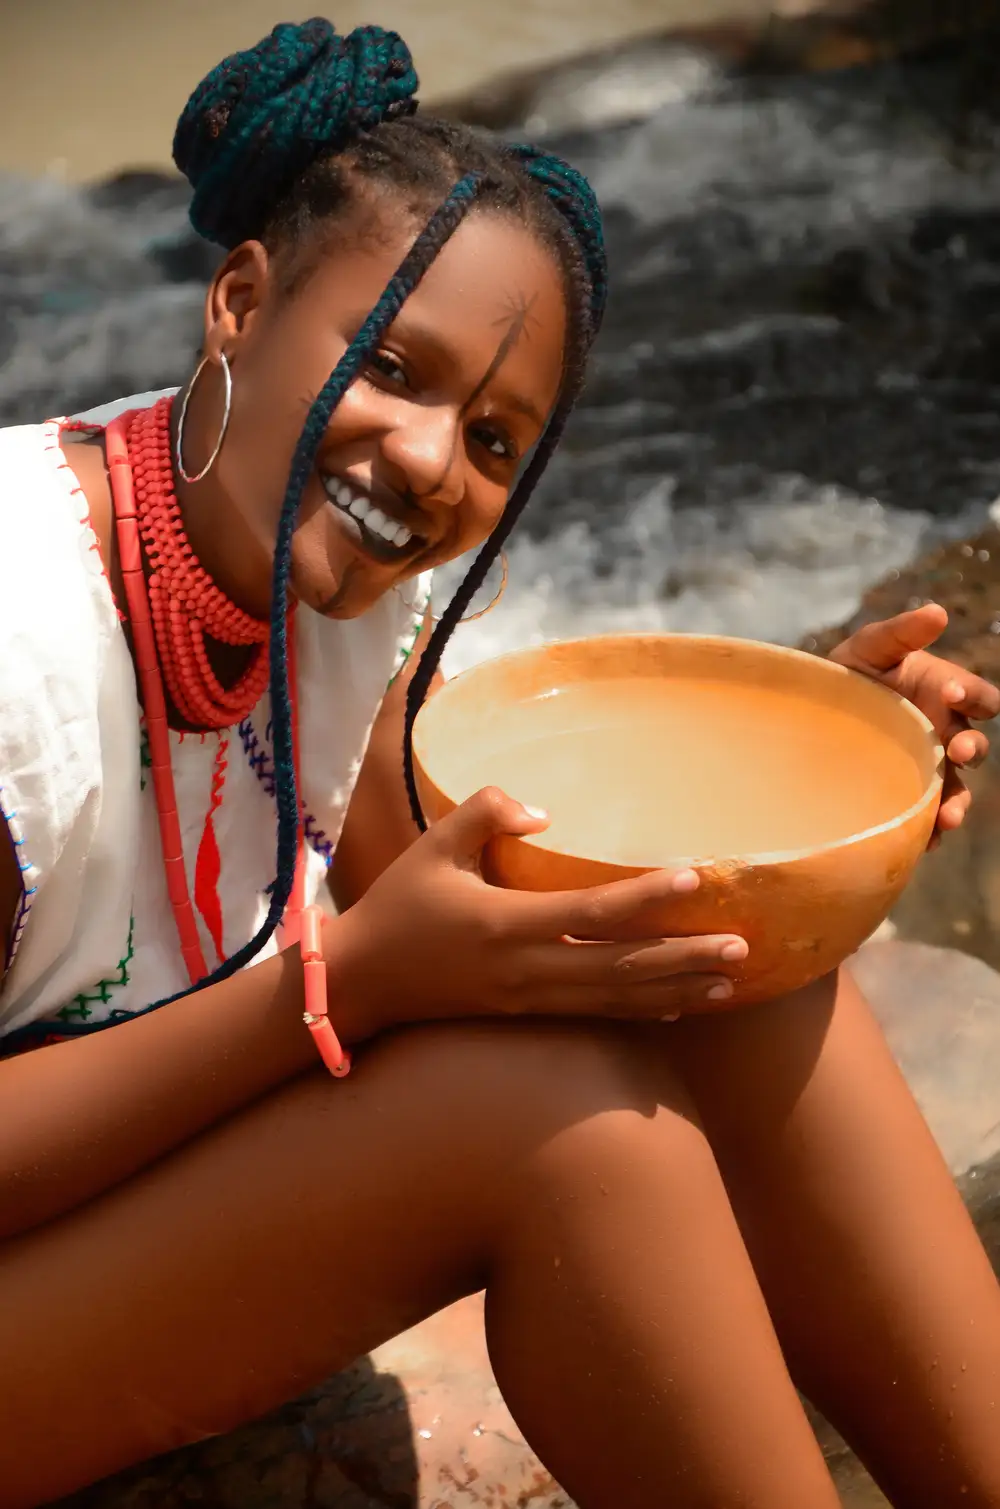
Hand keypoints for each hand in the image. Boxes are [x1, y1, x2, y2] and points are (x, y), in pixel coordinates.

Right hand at [329, 787, 747, 1037]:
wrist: (361, 983)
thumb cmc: (398, 906)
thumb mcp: (432, 846)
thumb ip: (484, 813)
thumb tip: (540, 812)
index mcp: (504, 925)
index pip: (591, 912)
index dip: (646, 898)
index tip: (696, 880)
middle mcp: (525, 970)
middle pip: (620, 969)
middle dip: (683, 960)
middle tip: (741, 948)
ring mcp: (528, 999)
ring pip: (616, 999)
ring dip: (675, 992)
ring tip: (729, 983)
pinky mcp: (526, 1014)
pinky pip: (594, 1015)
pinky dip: (641, 1011)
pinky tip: (679, 1008)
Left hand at [828, 603, 998, 841]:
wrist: (808, 716)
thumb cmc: (847, 675)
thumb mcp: (868, 648)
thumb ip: (900, 632)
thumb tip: (937, 612)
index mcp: (945, 696)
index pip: (980, 699)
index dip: (975, 696)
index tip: (951, 693)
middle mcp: (942, 734)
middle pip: (975, 746)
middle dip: (971, 748)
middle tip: (956, 749)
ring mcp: (925, 769)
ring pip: (956, 790)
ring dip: (957, 803)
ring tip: (948, 816)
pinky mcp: (903, 796)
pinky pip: (925, 818)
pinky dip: (928, 831)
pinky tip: (922, 841)